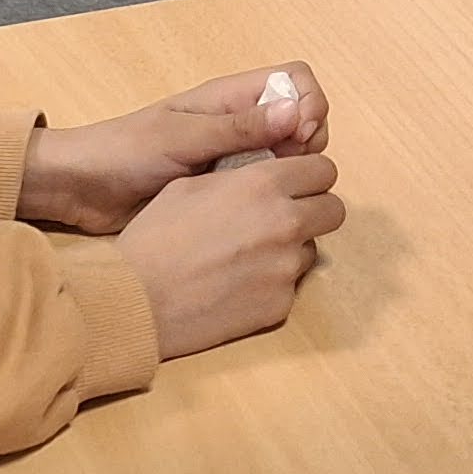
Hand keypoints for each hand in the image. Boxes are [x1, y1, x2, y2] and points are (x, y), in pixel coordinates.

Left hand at [22, 63, 325, 232]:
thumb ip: (238, 128)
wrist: (81, 189)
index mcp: (229, 98)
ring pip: (289, 157)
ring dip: (293, 172)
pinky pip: (264, 189)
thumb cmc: (123, 151)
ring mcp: (233, 158)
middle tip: (286, 171)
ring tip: (271, 194)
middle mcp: (239, 124)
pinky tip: (260, 214)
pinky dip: (273, 197)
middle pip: (302, 118)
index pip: (295, 80)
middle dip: (308, 142)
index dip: (309, 103)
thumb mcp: (181, 138)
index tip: (299, 136)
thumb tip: (297, 110)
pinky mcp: (224, 191)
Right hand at [111, 154, 344, 358]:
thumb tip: (260, 174)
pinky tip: (237, 284)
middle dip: (314, 209)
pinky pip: (291, 285)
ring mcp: (286, 267)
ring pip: (312, 249)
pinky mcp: (281, 304)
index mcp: (263, 185)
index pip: (323, 169)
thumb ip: (237, 176)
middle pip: (334, 210)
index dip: (309, 176)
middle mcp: (285, 222)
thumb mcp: (189, 186)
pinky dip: (272, 282)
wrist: (138, 300)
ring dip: (291, 248)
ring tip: (249, 255)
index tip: (296, 184)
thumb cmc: (154, 238)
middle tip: (284, 217)